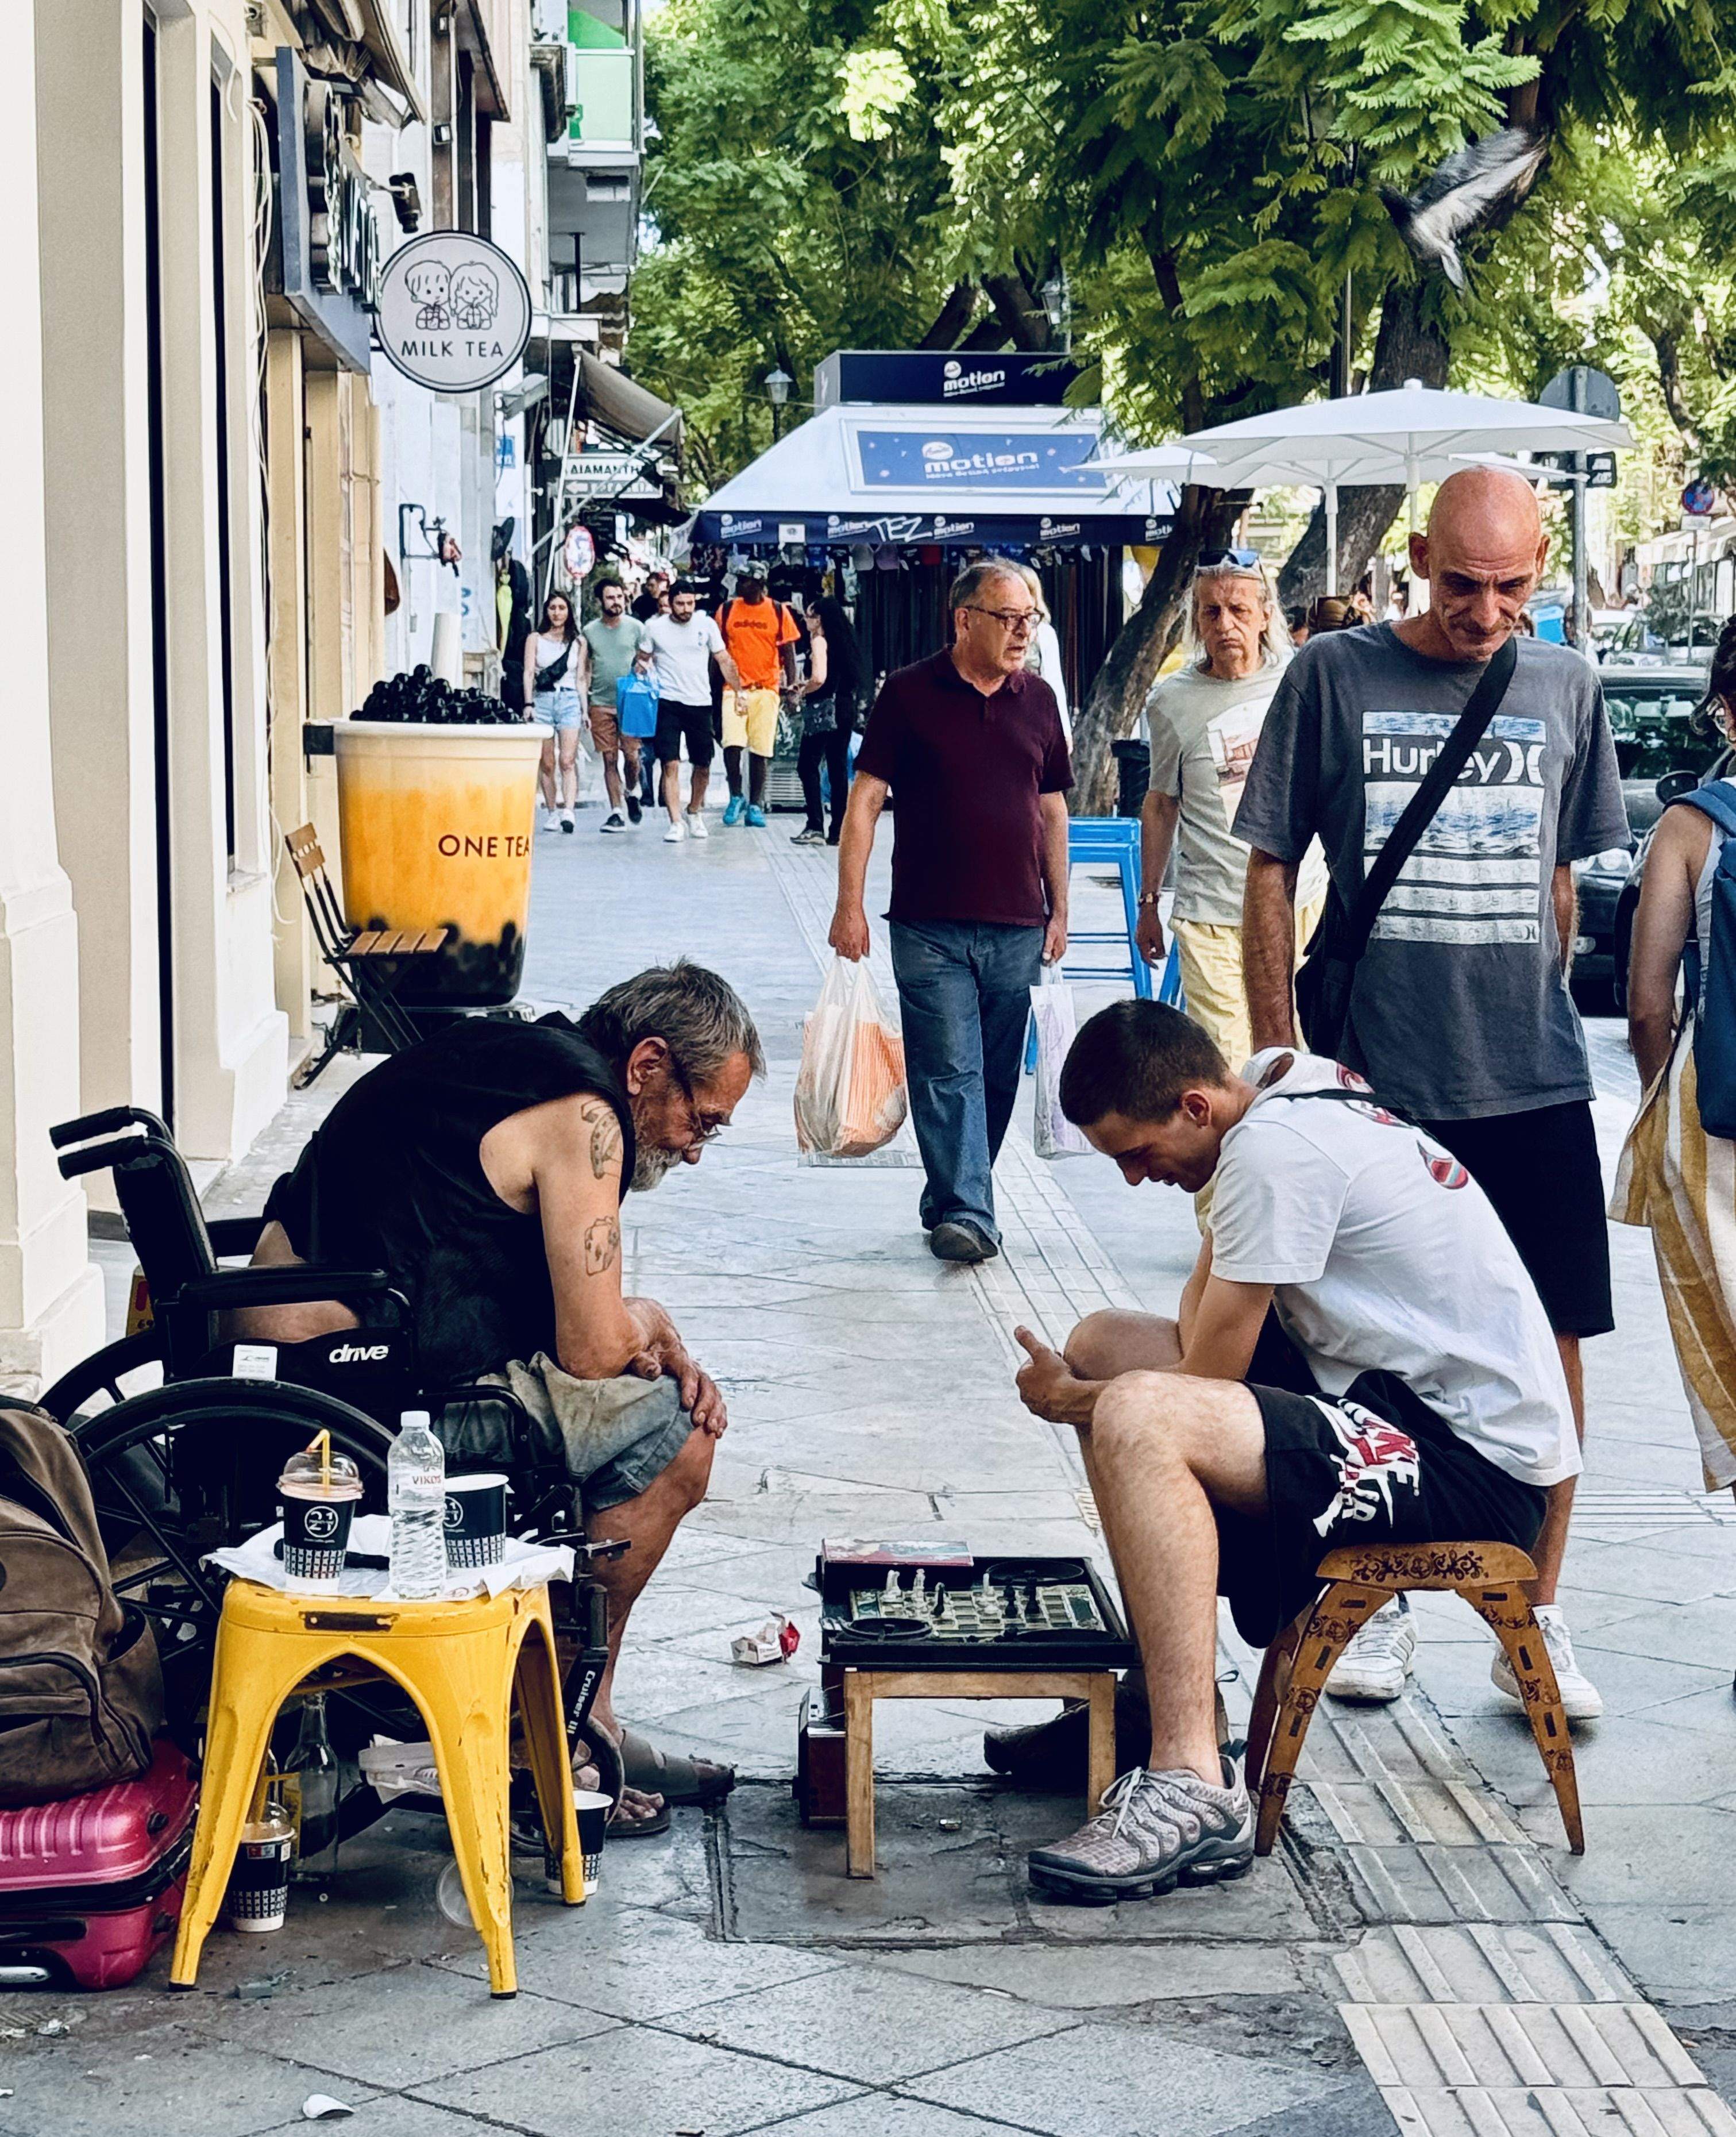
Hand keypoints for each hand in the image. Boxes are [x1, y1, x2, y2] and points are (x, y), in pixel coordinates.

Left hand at [626, 1304, 727, 1435]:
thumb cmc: (642, 1353)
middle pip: (706, 1384)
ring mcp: (699, 1379)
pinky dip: (720, 1416)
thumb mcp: (639, 1354)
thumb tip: (654, 1371)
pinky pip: (716, 1403)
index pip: (688, 1372)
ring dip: (716, 1412)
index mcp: (677, 1357)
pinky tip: (718, 1432)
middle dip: (706, 1404)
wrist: (651, 1346)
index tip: (687, 1404)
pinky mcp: (702, 1391)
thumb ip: (643, 1362)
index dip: (689, 1388)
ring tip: (712, 1430)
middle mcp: (693, 1367)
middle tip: (698, 1422)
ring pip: (715, 1394)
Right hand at [830, 906, 869, 960]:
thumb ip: (866, 946)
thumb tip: (866, 954)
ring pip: (839, 953)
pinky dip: (835, 944)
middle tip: (852, 948)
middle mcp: (846, 945)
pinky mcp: (832, 936)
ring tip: (846, 943)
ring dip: (842, 950)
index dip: (856, 958)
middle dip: (850, 954)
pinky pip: (832, 945)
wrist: (848, 908)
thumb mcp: (865, 933)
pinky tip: (840, 939)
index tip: (857, 956)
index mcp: (855, 945)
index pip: (855, 959)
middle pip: (846, 957)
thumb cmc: (857, 918)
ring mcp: (838, 941)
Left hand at [1013, 1325, 1085, 1423]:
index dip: (1045, 1357)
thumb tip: (1017, 1328)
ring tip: (1068, 1381)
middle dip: (1048, 1371)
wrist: (1072, 1402)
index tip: (1056, 1356)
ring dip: (1054, 1385)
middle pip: (1038, 1378)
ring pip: (1045, 1391)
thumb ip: (1028, 1339)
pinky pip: (1054, 1403)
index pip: (1031, 1363)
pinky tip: (1070, 1394)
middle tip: (1063, 1368)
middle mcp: (1025, 1395)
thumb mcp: (1042, 1352)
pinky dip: (1060, 1398)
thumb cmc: (1056, 1376)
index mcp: (1021, 1379)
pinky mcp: (1049, 1417)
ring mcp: (1036, 1407)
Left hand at [1043, 915, 1067, 964]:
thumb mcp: (1049, 937)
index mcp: (1060, 951)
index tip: (1038, 959)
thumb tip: (1045, 958)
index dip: (1044, 962)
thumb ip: (1047, 948)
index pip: (1051, 963)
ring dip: (1046, 953)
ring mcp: (1061, 947)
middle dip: (1044, 958)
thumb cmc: (1055, 926)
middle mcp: (1062, 950)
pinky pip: (1053, 950)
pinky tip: (1044, 944)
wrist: (1059, 917)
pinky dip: (1048, 949)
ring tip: (1040, 948)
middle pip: (1052, 960)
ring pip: (1052, 955)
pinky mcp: (1059, 943)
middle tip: (1037, 953)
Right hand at [1135, 904, 1165, 965]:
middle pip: (1145, 955)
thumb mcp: (1159, 937)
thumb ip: (1160, 948)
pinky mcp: (1140, 935)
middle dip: (1155, 956)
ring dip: (1154, 950)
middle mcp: (1138, 942)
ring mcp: (1138, 938)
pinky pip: (1146, 944)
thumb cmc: (1153, 923)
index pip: (1146, 958)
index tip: (1157, 968)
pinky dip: (1152, 945)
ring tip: (1162, 947)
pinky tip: (1158, 940)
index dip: (1152, 964)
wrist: (1147, 911)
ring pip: (1146, 949)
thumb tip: (1162, 956)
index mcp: (1141, 944)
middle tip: (1164, 956)